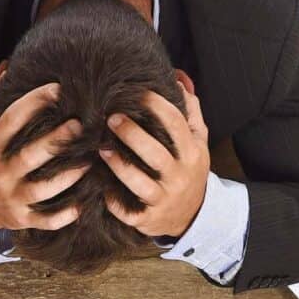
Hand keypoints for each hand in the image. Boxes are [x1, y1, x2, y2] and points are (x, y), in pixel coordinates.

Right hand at [0, 70, 89, 236]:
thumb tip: (5, 67)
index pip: (11, 120)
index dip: (34, 101)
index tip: (58, 88)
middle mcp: (0, 172)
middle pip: (30, 155)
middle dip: (56, 140)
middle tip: (81, 124)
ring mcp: (11, 197)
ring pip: (43, 188)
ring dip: (68, 177)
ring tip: (89, 161)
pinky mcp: (21, 218)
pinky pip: (45, 220)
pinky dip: (64, 215)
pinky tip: (83, 204)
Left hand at [100, 79, 210, 236]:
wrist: (191, 217)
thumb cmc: (188, 170)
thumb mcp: (197, 142)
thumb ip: (190, 111)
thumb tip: (179, 78)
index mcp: (192, 153)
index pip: (177, 125)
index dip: (158, 106)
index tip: (138, 92)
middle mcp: (179, 176)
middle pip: (156, 153)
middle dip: (132, 134)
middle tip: (111, 118)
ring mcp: (163, 199)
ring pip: (140, 183)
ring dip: (119, 166)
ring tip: (101, 149)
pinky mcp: (148, 219)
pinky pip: (128, 211)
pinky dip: (113, 201)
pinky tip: (101, 186)